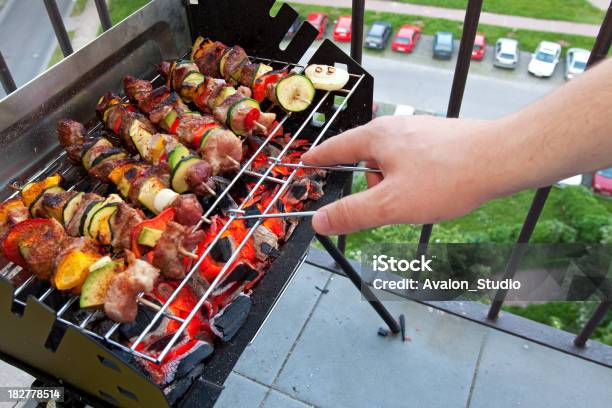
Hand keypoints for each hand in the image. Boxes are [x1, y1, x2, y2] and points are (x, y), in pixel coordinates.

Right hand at [301, 115, 499, 234]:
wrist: (501, 159)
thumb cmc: (446, 178)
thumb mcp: (391, 204)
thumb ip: (352, 214)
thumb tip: (320, 221)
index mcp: (376, 137)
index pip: (335, 148)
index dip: (318, 159)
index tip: (306, 162)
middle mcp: (395, 128)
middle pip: (366, 161)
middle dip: (373, 188)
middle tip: (392, 206)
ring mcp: (418, 132)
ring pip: (392, 165)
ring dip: (397, 187)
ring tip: (422, 199)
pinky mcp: (438, 139)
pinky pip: (413, 163)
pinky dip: (415, 181)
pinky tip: (436, 191)